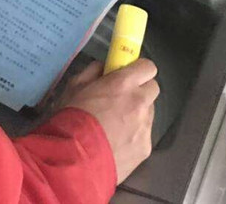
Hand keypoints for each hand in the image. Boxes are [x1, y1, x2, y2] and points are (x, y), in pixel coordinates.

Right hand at [56, 59, 157, 184]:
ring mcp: (145, 127)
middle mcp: (140, 102)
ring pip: (148, 113)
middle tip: (122, 98)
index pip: (148, 66)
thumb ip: (93, 72)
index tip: (128, 73)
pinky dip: (134, 135)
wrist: (75, 159)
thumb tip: (104, 67)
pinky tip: (116, 142)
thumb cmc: (72, 118)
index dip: (138, 69)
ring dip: (138, 113)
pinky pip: (144, 135)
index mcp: (124, 83)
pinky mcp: (145, 148)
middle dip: (140, 90)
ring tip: (116, 125)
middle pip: (153, 88)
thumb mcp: (75, 86)